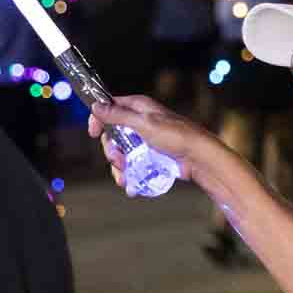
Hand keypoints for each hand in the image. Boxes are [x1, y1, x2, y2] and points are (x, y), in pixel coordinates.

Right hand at [88, 94, 215, 192]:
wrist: (199, 159)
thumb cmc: (177, 136)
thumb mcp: (145, 124)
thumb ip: (119, 116)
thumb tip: (96, 106)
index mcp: (139, 108)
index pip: (110, 108)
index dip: (99, 119)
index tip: (93, 133)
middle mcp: (140, 123)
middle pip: (112, 135)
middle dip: (111, 150)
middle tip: (118, 160)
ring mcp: (145, 142)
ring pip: (122, 153)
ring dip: (119, 167)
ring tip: (125, 177)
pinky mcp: (150, 158)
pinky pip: (133, 165)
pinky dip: (129, 175)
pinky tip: (130, 185)